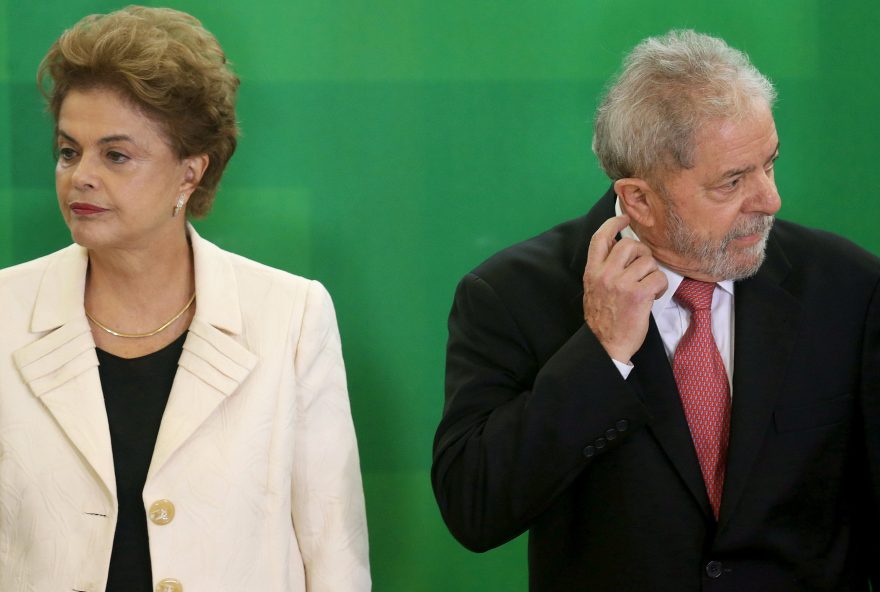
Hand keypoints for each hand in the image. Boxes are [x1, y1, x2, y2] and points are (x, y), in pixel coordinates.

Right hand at [583, 215, 667, 363]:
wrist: (605, 344)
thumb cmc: (602, 319)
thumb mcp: (593, 289)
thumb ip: (603, 268)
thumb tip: (618, 249)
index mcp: (592, 271)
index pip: (600, 238)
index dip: (613, 223)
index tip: (624, 218)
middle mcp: (605, 274)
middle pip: (630, 245)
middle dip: (642, 253)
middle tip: (643, 267)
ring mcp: (621, 283)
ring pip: (647, 260)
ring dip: (652, 272)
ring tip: (647, 287)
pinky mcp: (639, 294)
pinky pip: (658, 277)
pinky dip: (660, 286)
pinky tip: (653, 296)